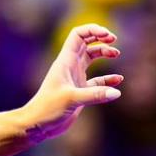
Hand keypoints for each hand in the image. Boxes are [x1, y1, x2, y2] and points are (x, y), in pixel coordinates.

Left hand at [19, 24, 122, 143]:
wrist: (37, 125)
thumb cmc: (48, 109)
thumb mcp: (71, 99)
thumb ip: (94, 95)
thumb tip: (116, 92)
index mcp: (65, 61)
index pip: (78, 35)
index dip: (93, 30)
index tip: (108, 35)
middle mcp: (70, 66)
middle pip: (86, 42)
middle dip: (100, 38)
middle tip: (114, 40)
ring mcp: (75, 78)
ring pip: (91, 58)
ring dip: (104, 53)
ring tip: (117, 54)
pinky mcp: (80, 91)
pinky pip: (97, 80)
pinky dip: (107, 78)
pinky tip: (117, 81)